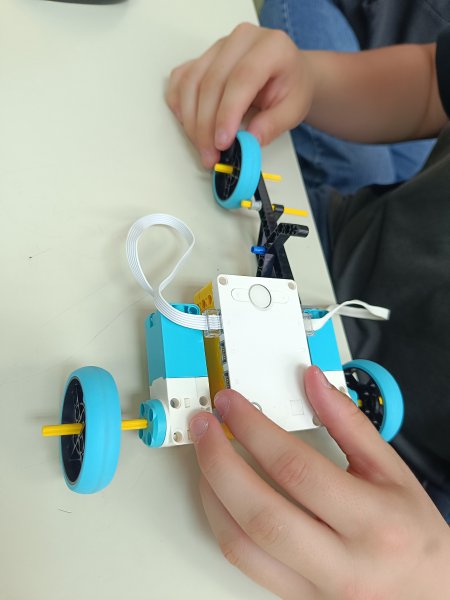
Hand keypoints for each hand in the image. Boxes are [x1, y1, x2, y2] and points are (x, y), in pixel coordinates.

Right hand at [166, 23, 313, 167]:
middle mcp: (241, 40)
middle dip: (206, 127)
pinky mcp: (203, 58)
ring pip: (191, 83)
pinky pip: (181, 80)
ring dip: (192, 122)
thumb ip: (273, 125)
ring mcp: (218, 47)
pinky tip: (191, 126)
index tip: (222, 142)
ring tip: (203, 148)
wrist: (286, 73)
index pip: (242, 78)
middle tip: (211, 155)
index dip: (227, 113)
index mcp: (271, 46)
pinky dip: (181, 106)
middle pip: (211, 83)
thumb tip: (249, 141)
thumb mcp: (293, 110)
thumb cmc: (290, 87)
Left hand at [189, 366, 449, 598]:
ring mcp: (314, 588)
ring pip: (242, 544)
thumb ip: (349, 423)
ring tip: (205, 454)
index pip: (296, 468)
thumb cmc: (413, 533)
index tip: (232, 404)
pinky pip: (244, 562)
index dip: (255, 429)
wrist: (430, 594)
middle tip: (204, 426)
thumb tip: (312, 382)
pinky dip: (221, 522)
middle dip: (219, 461)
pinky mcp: (295, 597)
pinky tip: (218, 492)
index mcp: (373, 521)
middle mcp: (342, 562)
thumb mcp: (392, 470)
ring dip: (211, 493)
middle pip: (261, 512)